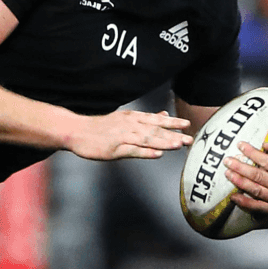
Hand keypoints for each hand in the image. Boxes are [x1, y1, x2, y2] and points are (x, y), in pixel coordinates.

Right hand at [66, 110, 192, 159]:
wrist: (77, 131)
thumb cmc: (102, 127)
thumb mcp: (126, 118)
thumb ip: (146, 118)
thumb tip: (165, 114)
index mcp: (133, 118)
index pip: (156, 119)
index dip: (173, 122)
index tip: (188, 124)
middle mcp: (130, 125)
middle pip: (155, 130)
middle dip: (173, 134)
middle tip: (190, 139)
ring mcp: (122, 137)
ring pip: (146, 139)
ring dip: (163, 142)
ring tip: (178, 145)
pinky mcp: (114, 149)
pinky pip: (132, 151)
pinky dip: (146, 152)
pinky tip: (157, 154)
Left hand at [224, 140, 267, 226]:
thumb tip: (265, 144)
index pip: (265, 160)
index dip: (251, 152)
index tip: (240, 145)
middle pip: (257, 175)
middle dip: (239, 166)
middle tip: (226, 160)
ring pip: (255, 190)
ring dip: (239, 182)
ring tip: (227, 174)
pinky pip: (258, 207)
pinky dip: (244, 202)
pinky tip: (234, 196)